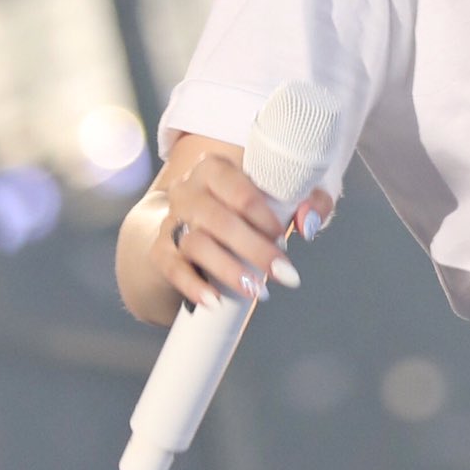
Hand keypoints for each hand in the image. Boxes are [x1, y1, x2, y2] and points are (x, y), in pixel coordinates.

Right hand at [158, 155, 333, 308]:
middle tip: (282, 273)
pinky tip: (215, 300)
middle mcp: (188, 190)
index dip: (262, 215)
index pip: (237, 189)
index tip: (282, 237)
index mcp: (215, 169)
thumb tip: (308, 224)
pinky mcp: (161, 251)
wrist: (195, 223)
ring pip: (196, 244)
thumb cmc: (250, 207)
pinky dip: (194, 286)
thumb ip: (309, 201)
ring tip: (257, 291)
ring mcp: (171, 220)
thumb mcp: (285, 196)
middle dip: (255, 250)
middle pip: (219, 220)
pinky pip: (173, 269)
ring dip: (229, 270)